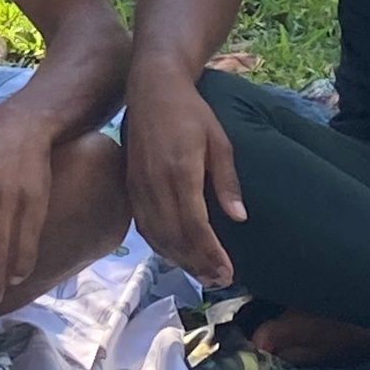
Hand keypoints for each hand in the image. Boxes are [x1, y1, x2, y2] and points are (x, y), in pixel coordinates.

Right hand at [125, 72, 243, 287]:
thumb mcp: (219, 140)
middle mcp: (155, 183)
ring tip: (202, 275)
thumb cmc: (191, 111)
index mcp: (181, 171)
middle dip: (198, 264)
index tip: (228, 271)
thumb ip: (227, 181)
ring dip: (180, 260)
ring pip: (157, 236)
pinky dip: (160, 246)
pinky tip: (175, 256)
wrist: (151, 88)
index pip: (195, 225)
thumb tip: (239, 218)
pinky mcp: (130, 186)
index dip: (211, 253)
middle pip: (175, 237)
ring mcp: (139, 186)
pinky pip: (143, 226)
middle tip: (219, 281)